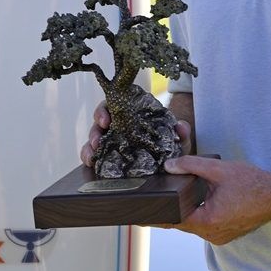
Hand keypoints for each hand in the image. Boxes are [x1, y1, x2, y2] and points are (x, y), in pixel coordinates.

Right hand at [78, 101, 194, 166]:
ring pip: (94, 140)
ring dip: (89, 147)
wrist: (170, 156)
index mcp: (129, 112)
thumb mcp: (177, 135)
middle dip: (94, 132)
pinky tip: (91, 165)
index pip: (111, 105)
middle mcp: (117, 124)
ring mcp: (111, 139)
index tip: (106, 120)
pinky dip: (90, 158)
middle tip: (97, 142)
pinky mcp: (108, 155)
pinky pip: (95, 155)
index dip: (104, 111)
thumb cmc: (170, 140)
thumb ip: (181, 130)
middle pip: (98, 123)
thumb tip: (181, 127)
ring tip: (90, 158)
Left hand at [157, 155, 270, 245]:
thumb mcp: (219, 169)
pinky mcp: (226, 233)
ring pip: (193, 224)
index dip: (155, 216)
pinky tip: (195, 201)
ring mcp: (220, 236)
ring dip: (185, 212)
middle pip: (181, 223)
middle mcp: (212, 234)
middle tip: (150, 202)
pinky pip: (205, 225)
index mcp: (208, 221)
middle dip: (168, 211)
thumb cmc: (253, 183)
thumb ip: (191, 165)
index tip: (138, 216)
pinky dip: (198, 214)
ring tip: (173, 197)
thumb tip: (169, 165)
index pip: (173, 221)